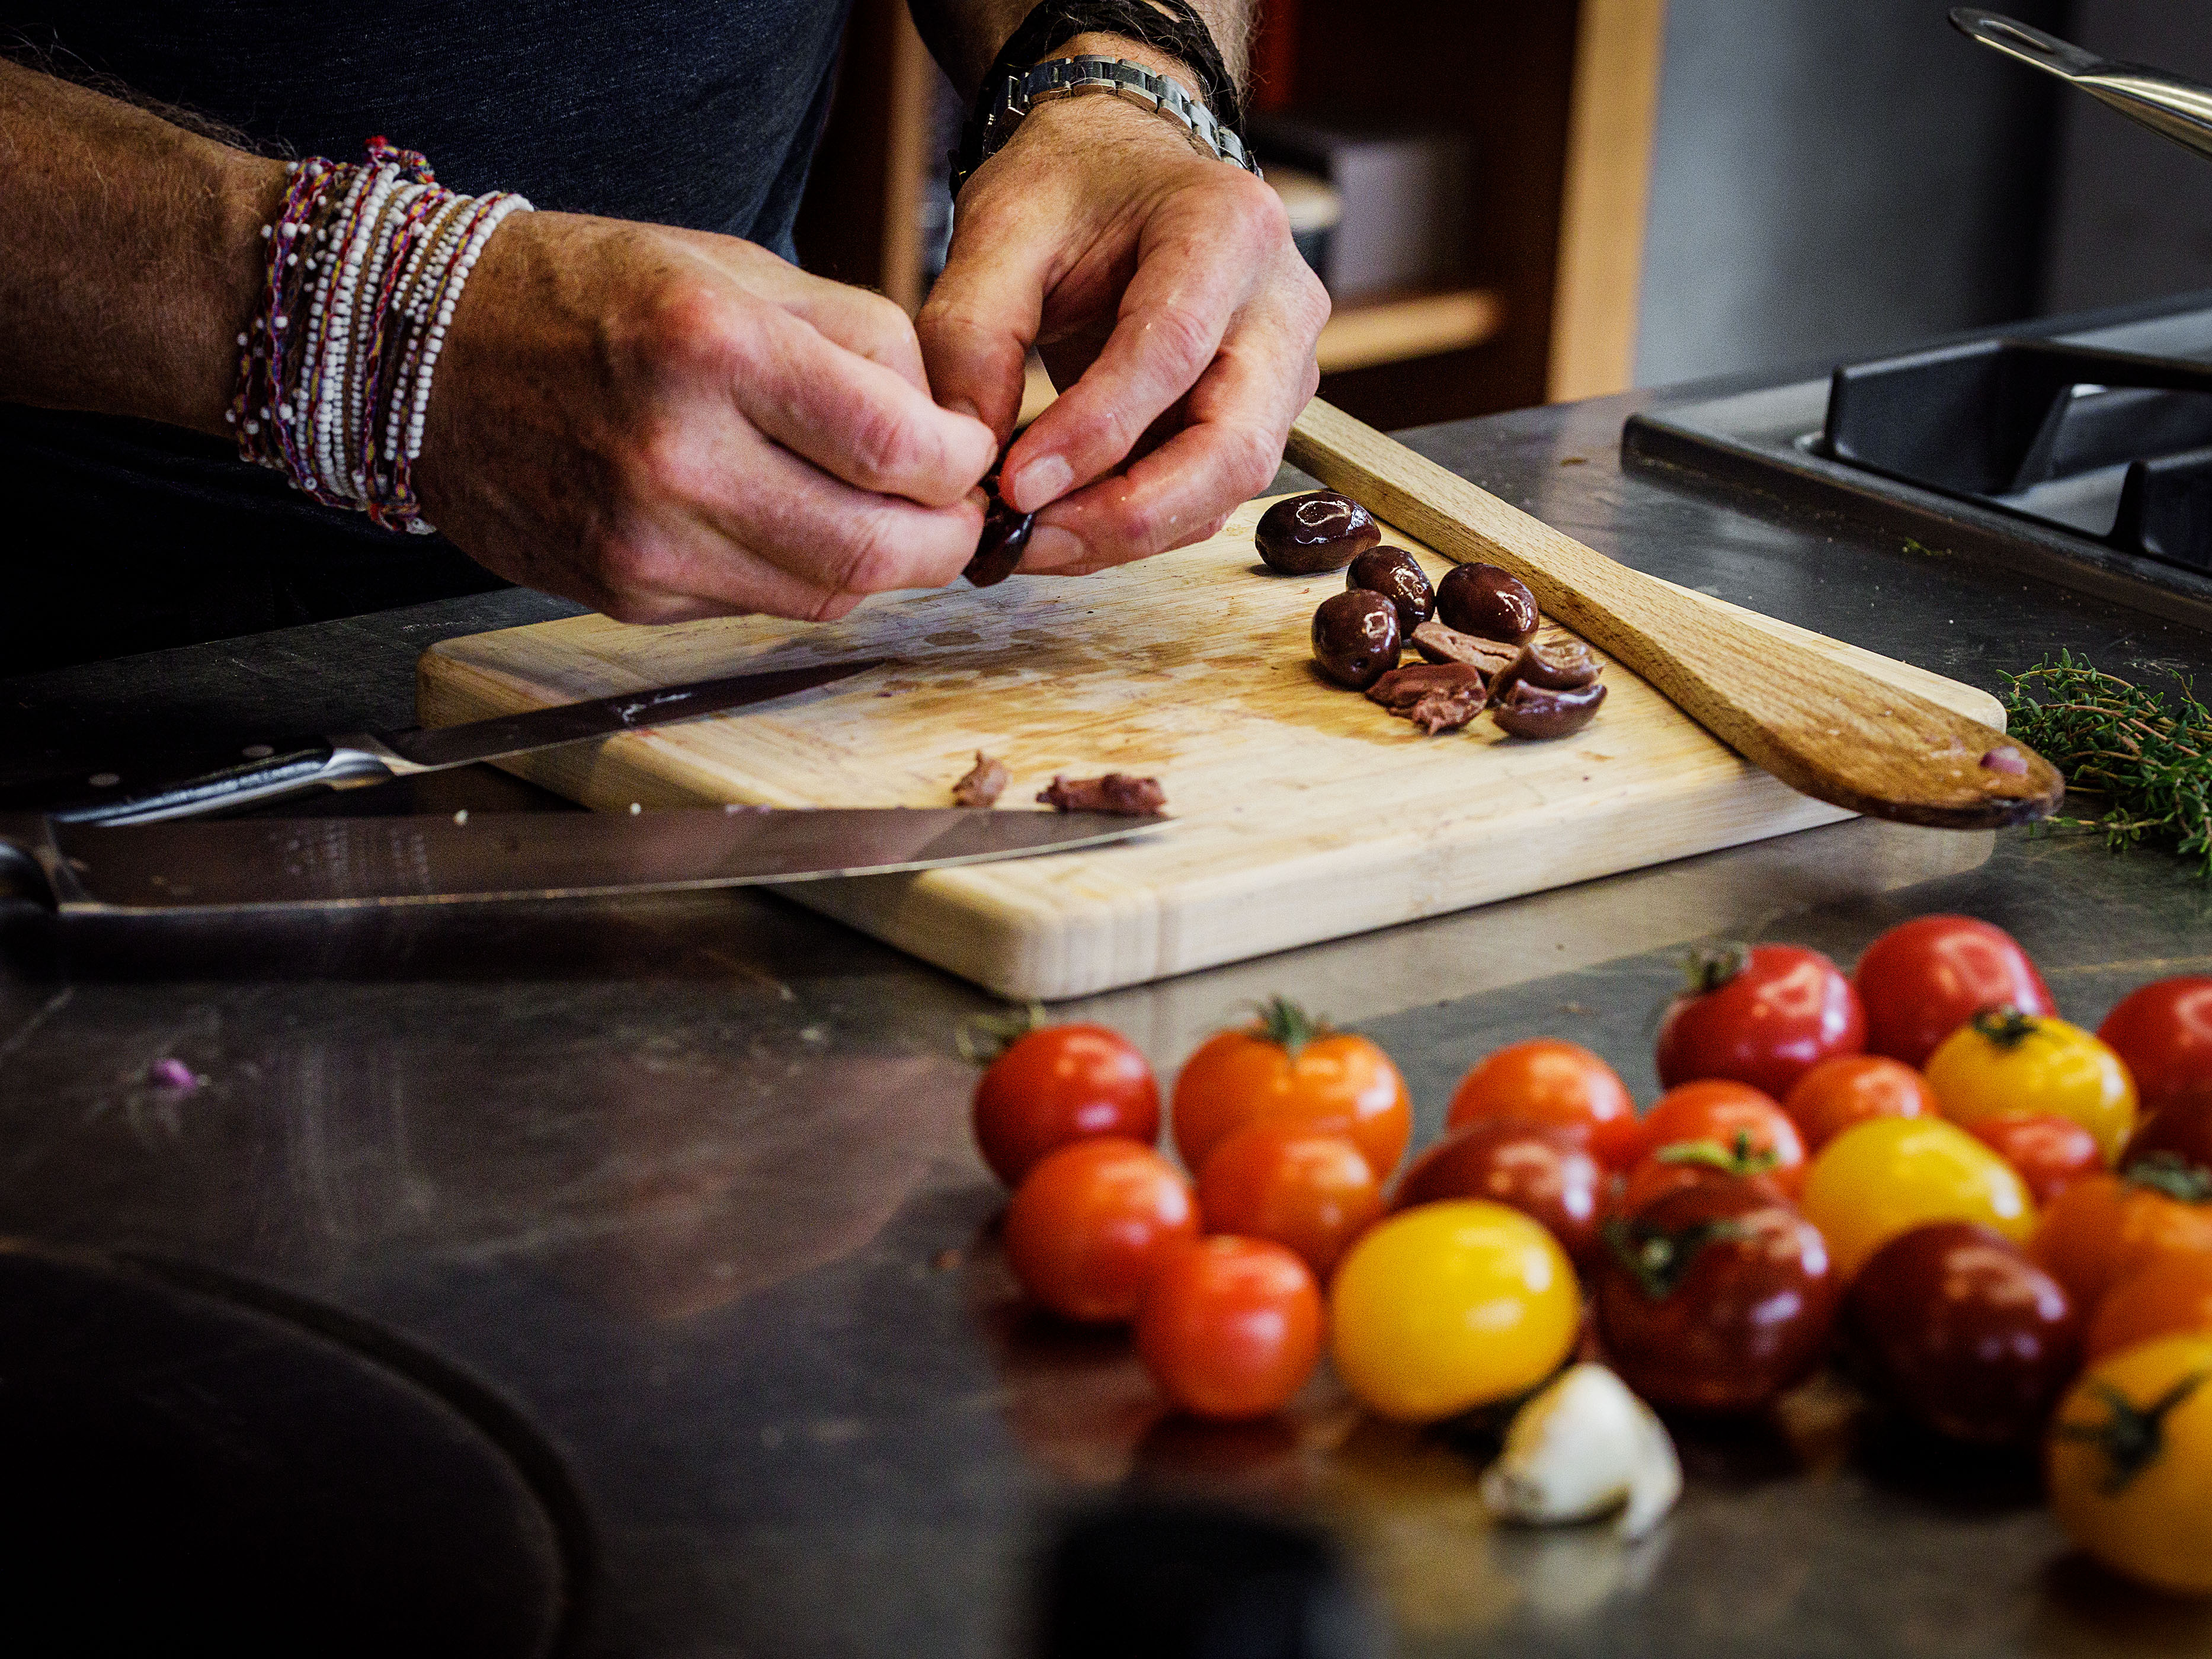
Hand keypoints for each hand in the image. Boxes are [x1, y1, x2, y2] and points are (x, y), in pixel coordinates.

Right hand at [417, 213, 998, 622]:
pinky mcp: (627, 595)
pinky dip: (802, 574)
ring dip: (881, 565)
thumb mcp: (739, 268)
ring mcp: (646, 542)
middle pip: (875, 551)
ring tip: (882, 512)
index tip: (965, 449)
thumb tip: (949, 426)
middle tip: (954, 509)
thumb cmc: (593, 294)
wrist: (430, 350)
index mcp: (713, 350)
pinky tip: (790, 523)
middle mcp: (676, 457)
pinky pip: (760, 607)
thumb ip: (865, 341)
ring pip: (827, 595)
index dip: (960, 463)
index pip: (896, 449)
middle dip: (943, 539)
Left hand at [918, 59, 1328, 575]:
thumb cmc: (1071, 187)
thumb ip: (973, 333)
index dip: (1094, 432)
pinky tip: (1063, 522)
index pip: (1171, 351)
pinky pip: (1209, 496)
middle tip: (1026, 542)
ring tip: (1029, 539)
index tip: (1014, 486)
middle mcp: (1282, 305)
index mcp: (1229, 227)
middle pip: (1232, 446)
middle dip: (1126, 514)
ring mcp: (1286, 369)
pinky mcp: (1264, 418)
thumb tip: (968, 455)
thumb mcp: (1001, 227)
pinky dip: (1135, 525)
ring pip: (1227, 488)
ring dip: (1126, 533)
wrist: (1127, 174)